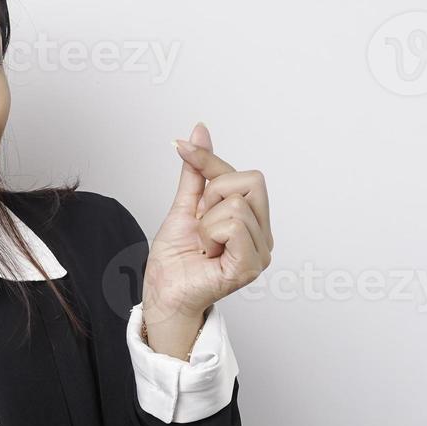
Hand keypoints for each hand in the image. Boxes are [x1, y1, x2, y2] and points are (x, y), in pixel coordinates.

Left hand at [143, 122, 271, 336]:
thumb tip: (200, 132)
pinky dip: (211, 235)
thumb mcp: (184, 206)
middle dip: (213, 195)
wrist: (163, 293)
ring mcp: (261, 251)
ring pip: (237, 205)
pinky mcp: (251, 265)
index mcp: (252, 218)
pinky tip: (208, 253)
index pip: (242, 174)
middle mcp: (263, 234)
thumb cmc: (175, 259)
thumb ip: (196, 172)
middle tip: (200, 224)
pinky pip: (235, 226)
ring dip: (207, 223)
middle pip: (252, 181)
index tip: (181, 146)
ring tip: (203, 245)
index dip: (208, 161)